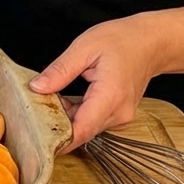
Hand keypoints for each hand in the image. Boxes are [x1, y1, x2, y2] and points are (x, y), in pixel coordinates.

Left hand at [28, 15, 159, 150]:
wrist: (150, 44)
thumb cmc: (121, 40)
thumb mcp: (84, 47)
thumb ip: (60, 70)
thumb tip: (37, 88)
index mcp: (110, 96)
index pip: (82, 130)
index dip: (59, 141)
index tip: (39, 143)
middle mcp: (119, 112)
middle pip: (81, 130)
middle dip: (56, 124)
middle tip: (33, 108)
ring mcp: (121, 116)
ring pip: (86, 127)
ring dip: (65, 118)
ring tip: (49, 97)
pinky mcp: (118, 116)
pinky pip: (92, 121)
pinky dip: (76, 114)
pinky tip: (65, 99)